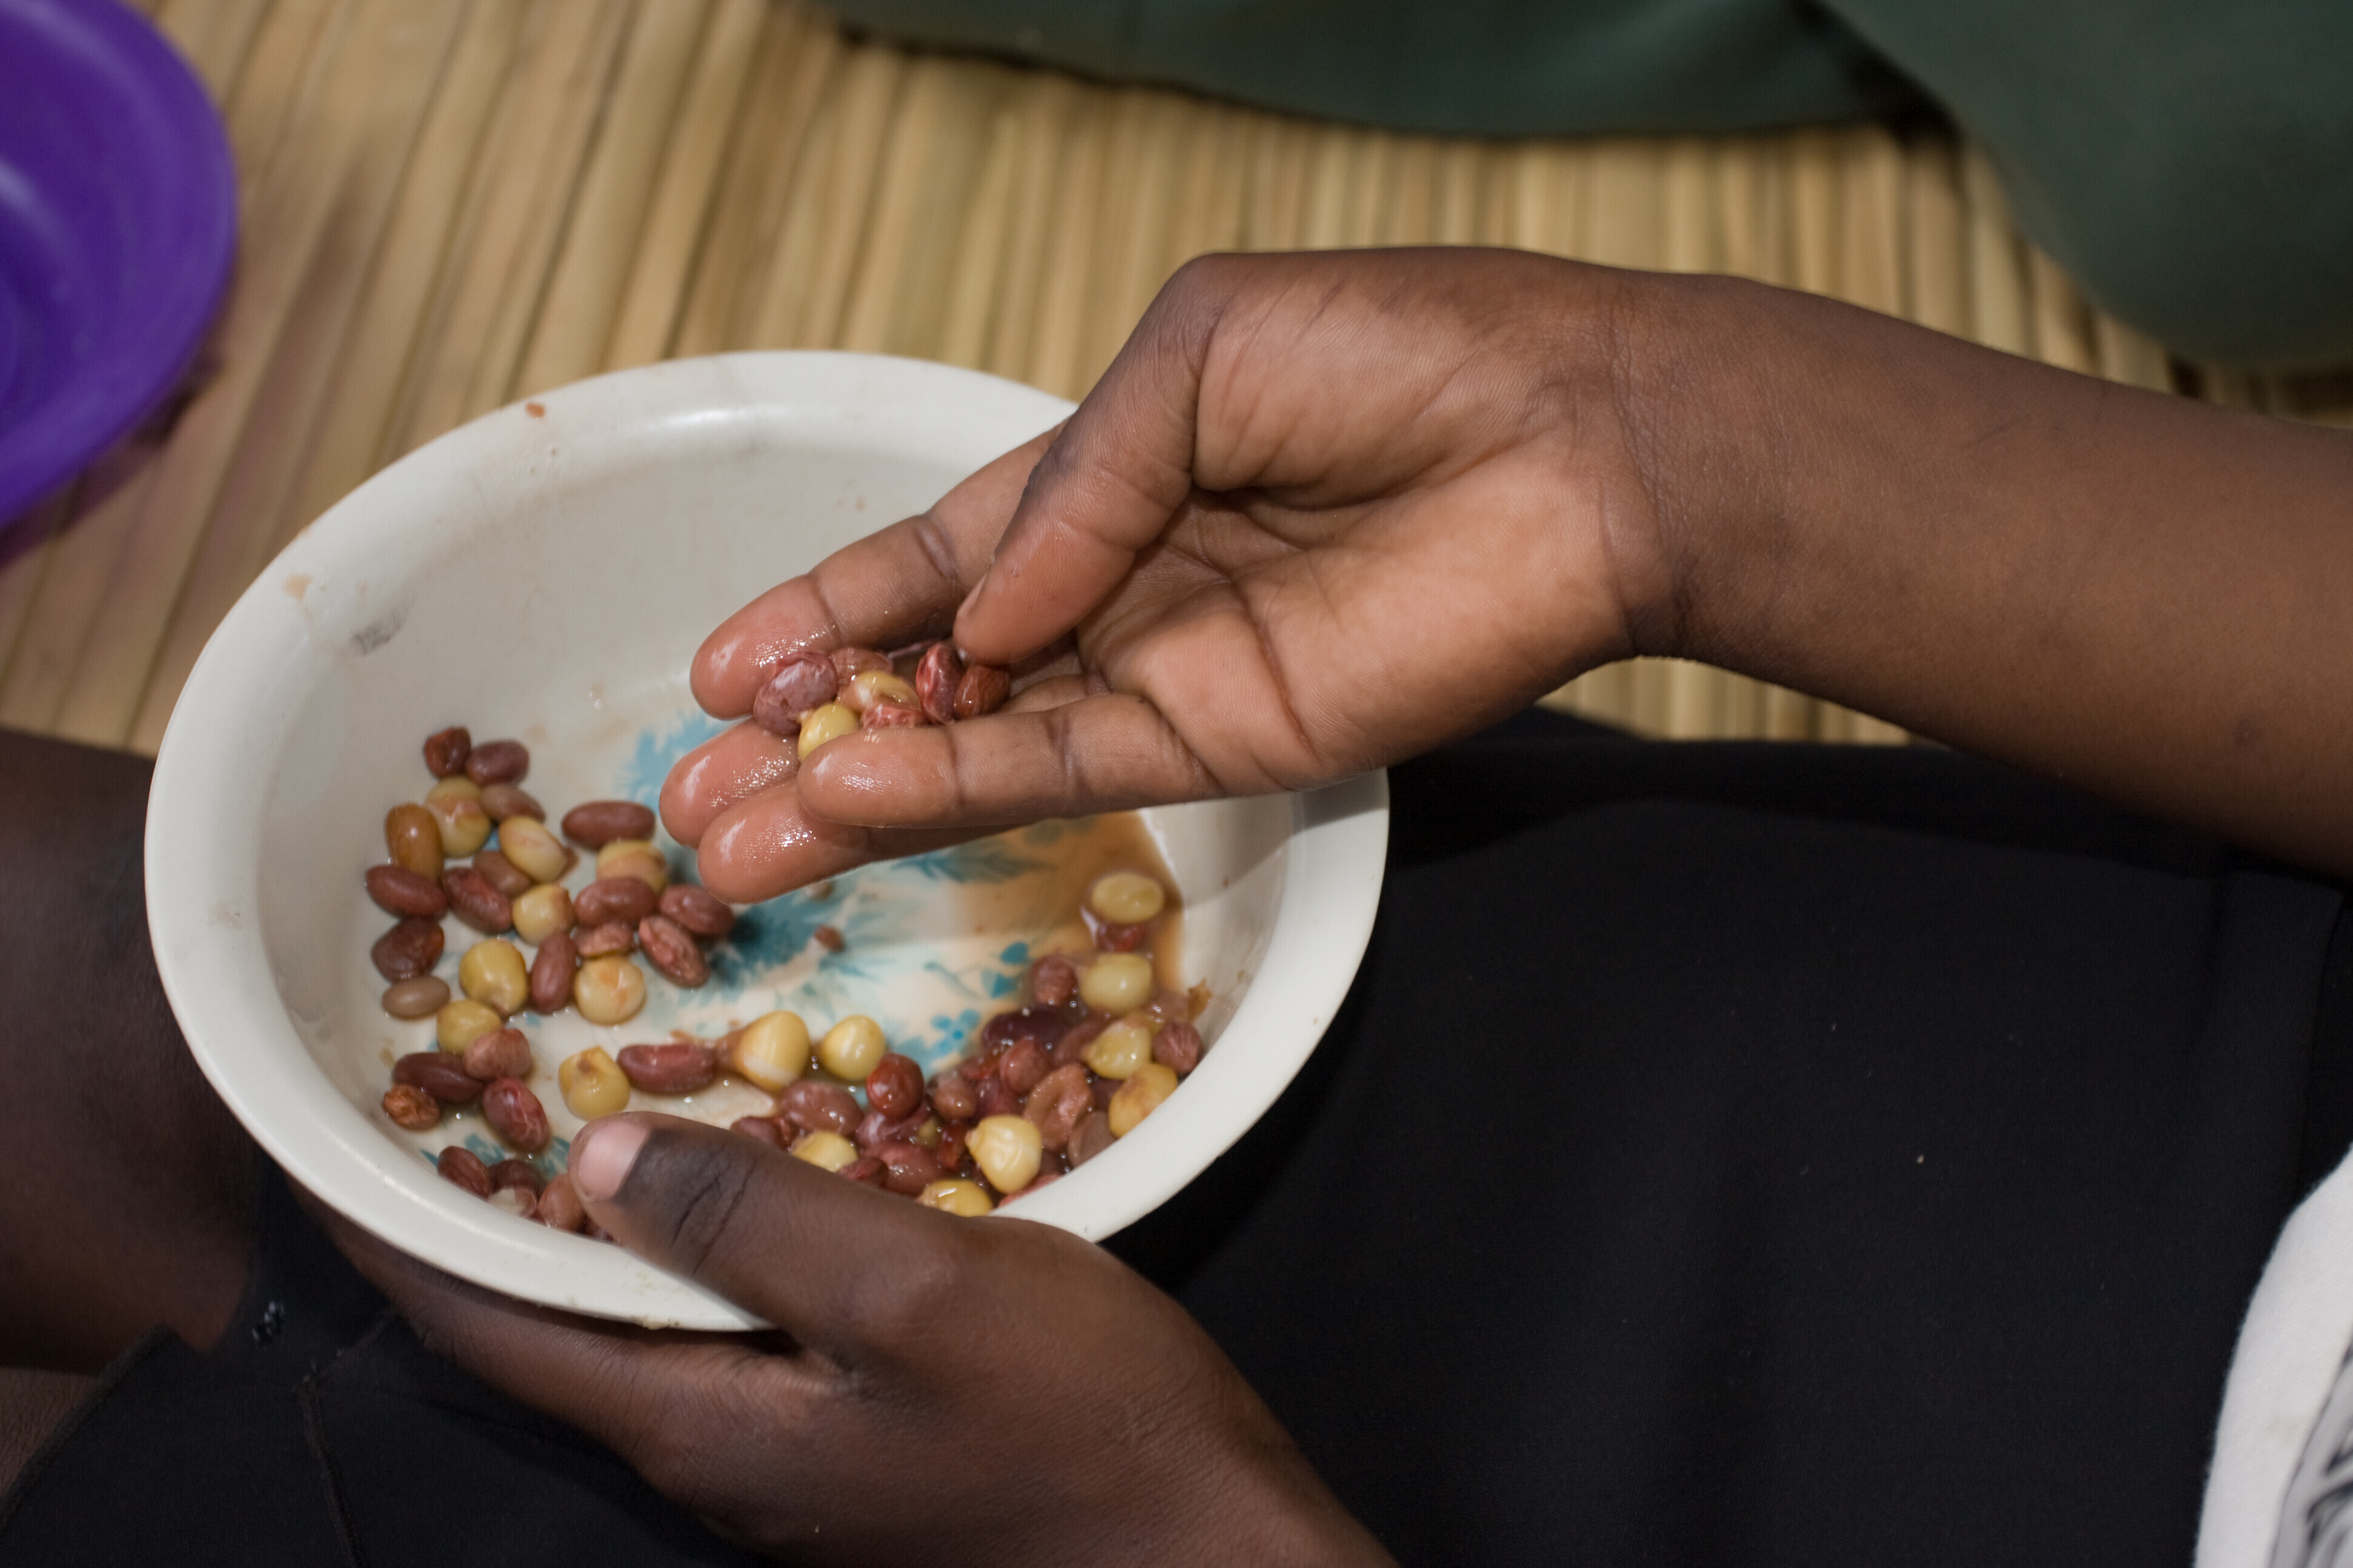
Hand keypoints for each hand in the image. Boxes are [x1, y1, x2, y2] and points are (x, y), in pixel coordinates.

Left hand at [332, 1114, 1392, 1565]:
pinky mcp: (854, 1441)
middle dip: (483, 1212)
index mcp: (703, 1426)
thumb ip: (757, 1221)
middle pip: (552, 1330)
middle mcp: (717, 1454)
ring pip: (645, 1325)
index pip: (493, 1327)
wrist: (1212, 1549)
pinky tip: (739, 1176)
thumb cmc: (1083, 1421)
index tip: (331, 1132)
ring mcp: (787, 1456)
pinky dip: (699, 1244)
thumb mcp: (919, 1292)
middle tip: (446, 1083)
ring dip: (592, 1222)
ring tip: (563, 1107)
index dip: (400, 1226)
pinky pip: (734, 1330)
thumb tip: (589, 1163)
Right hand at [665, 249, 1669, 901]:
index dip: (825, 610)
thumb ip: (1066, 491)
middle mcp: (1116, 587)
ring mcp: (1159, 673)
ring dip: (842, 794)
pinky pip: (1052, 773)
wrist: (1573, 444)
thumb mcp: (1195, 361)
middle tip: (686, 792)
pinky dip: (945, 796)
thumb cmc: (1399, 354)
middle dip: (804, 730)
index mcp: (1107, 475)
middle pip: (925, 675)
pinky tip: (841, 810)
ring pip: (966, 748)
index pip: (935, 558)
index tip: (719, 667)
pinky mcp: (1213, 743)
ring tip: (716, 846)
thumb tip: (969, 620)